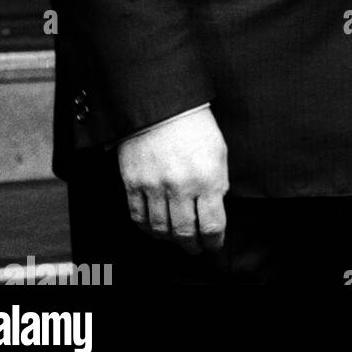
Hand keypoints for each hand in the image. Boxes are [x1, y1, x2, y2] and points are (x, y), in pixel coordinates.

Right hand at [117, 107, 228, 253]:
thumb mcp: (218, 151)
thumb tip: (215, 208)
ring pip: (160, 230)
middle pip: (185, 233)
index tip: (214, 244)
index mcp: (207, 177)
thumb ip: (218, 182)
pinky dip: (147, 228)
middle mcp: (180, 185)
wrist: (161, 103)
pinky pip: (138, 218)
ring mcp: (154, 186)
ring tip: (176, 238)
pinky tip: (156, 227)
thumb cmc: (194, 124)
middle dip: (193, 246)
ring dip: (170, 239)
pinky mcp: (133, 183)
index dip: (214, 242)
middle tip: (196, 247)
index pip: (212, 225)